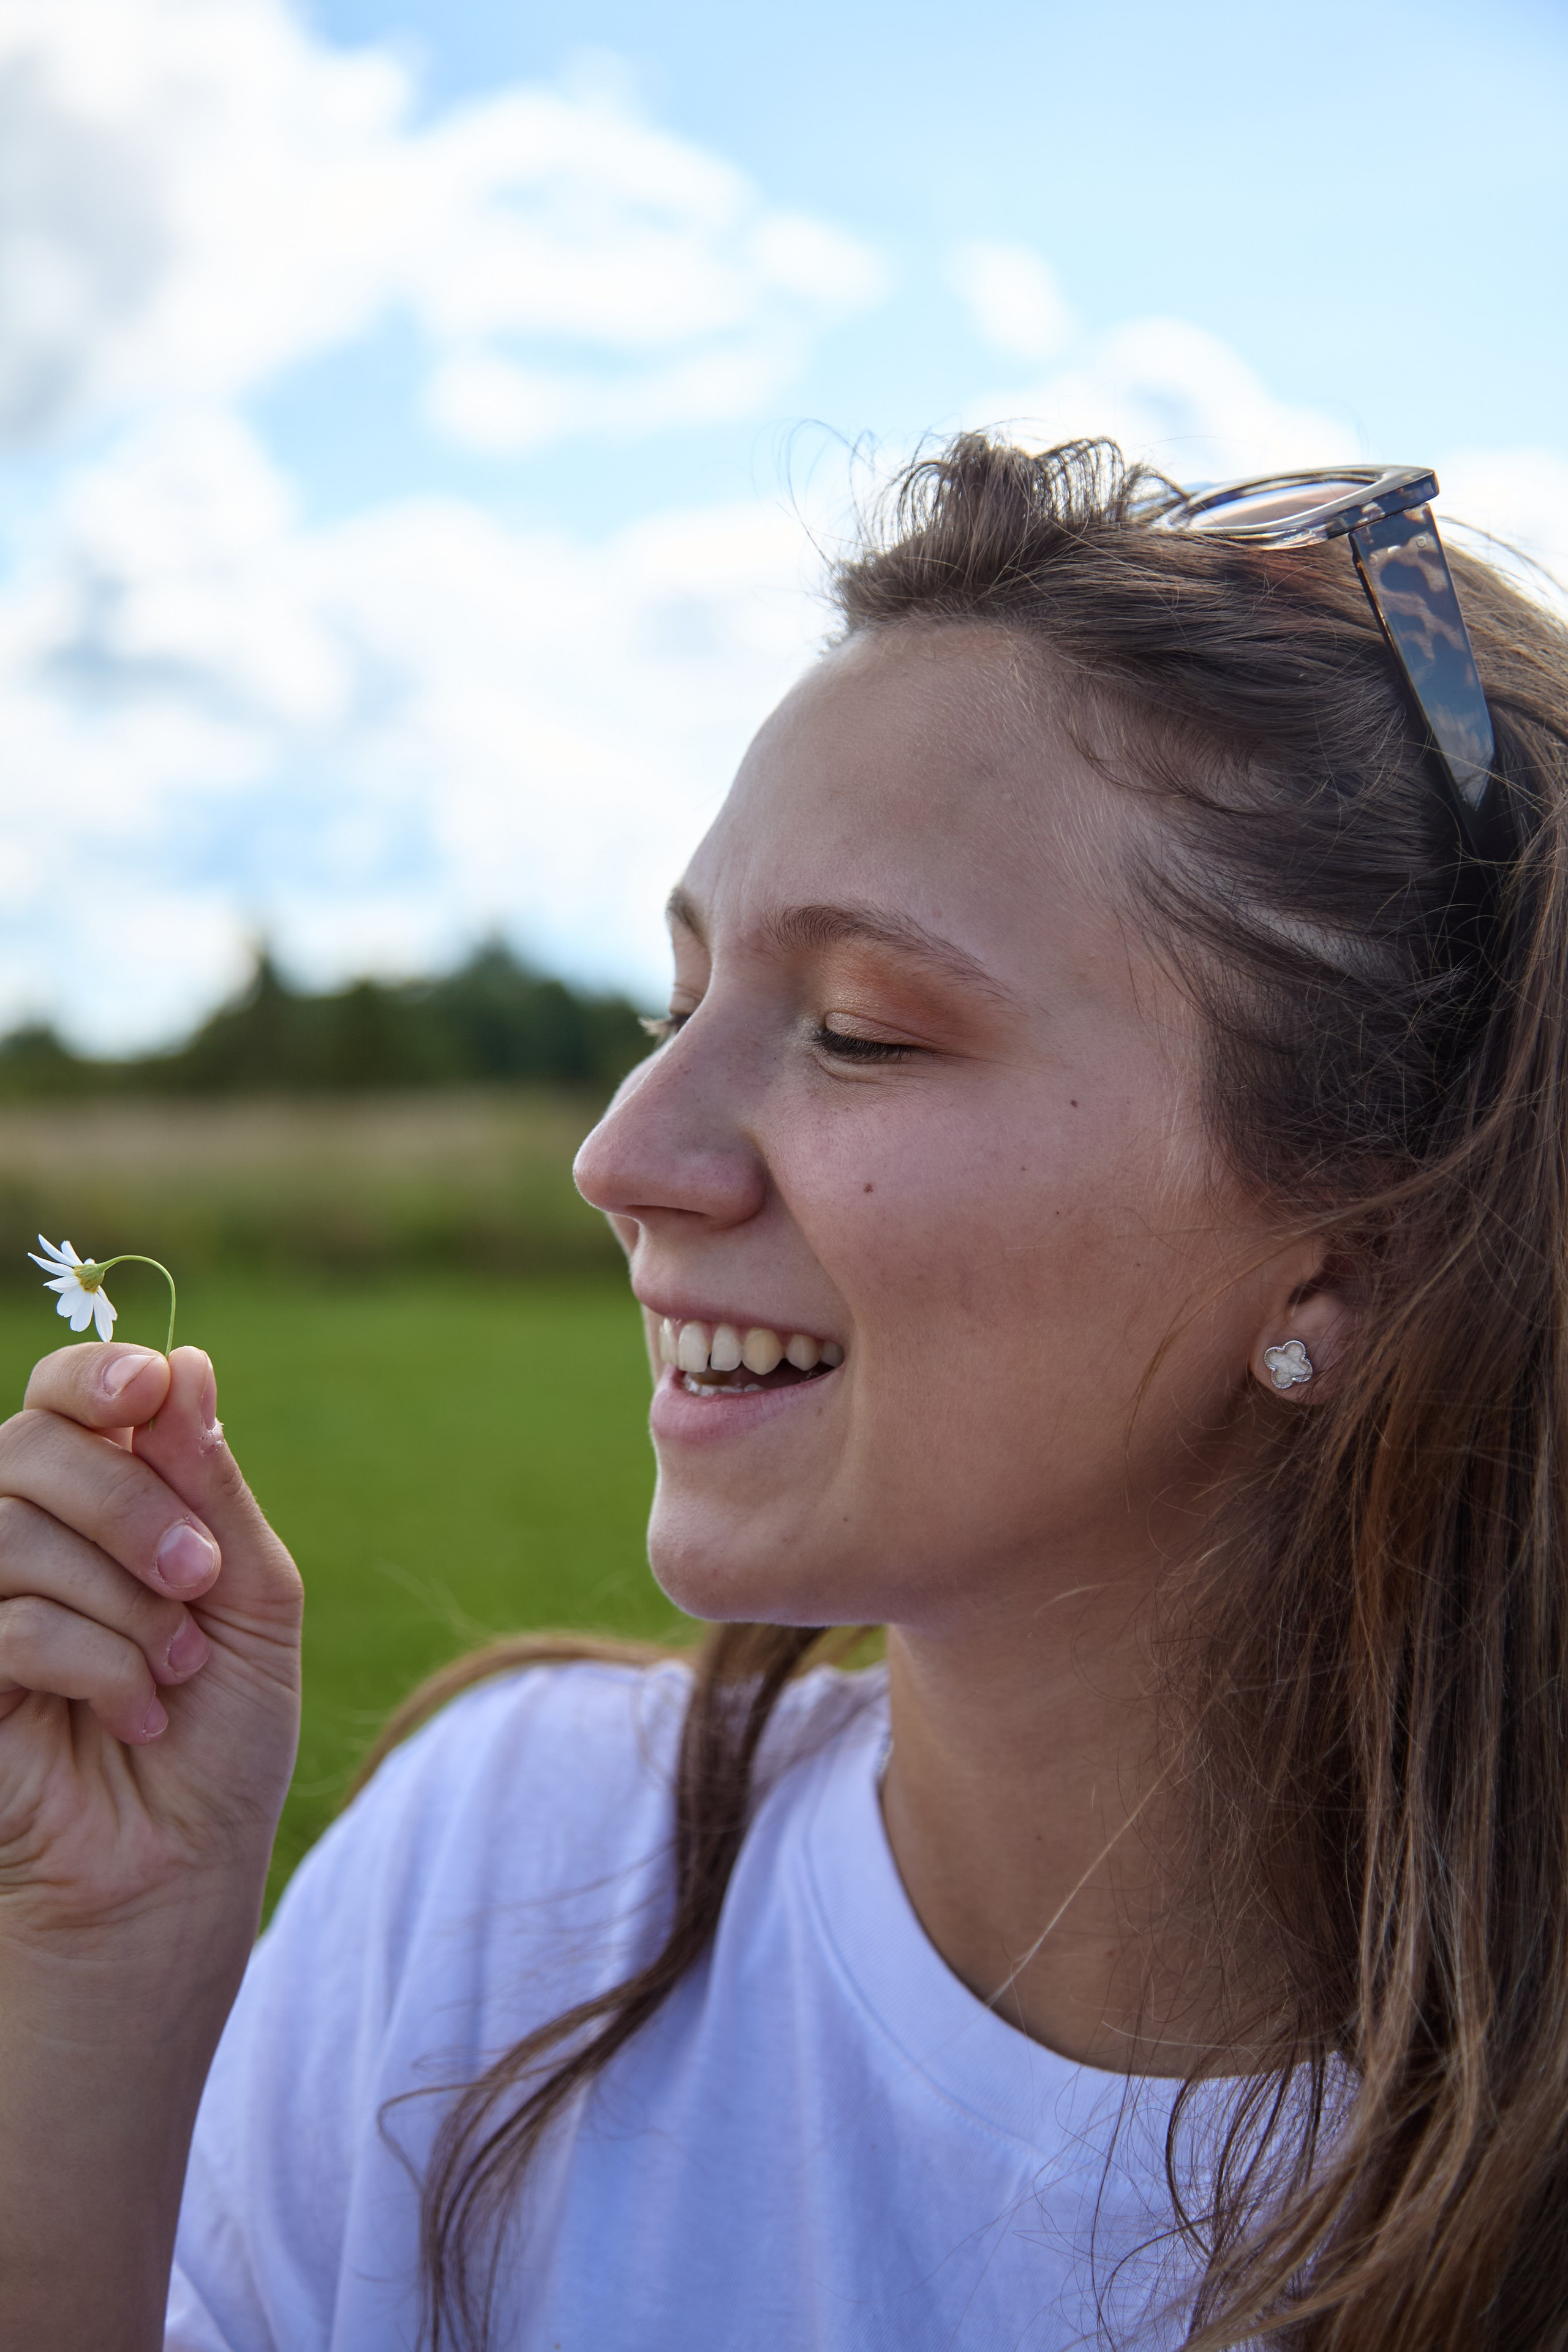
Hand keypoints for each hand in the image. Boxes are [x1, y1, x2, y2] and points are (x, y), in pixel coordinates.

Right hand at [0, 1344, 302, 2349]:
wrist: (178, 1880)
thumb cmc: (219, 1743)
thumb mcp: (248, 1597)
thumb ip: (209, 1484)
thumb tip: (182, 1362)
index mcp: (91, 1506)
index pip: (63, 1395)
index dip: (98, 1377)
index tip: (151, 1392)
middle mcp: (17, 1542)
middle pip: (29, 1445)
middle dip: (134, 1507)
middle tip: (202, 1583)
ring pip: (12, 1527)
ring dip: (123, 1599)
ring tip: (175, 1671)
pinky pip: (3, 1619)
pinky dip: (93, 1662)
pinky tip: (134, 1716)